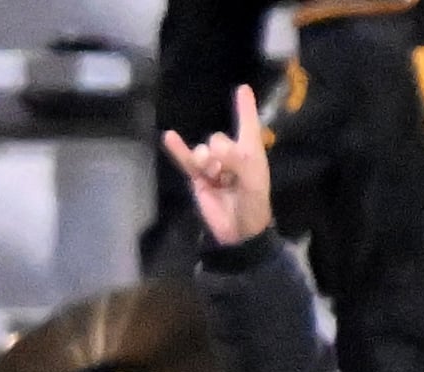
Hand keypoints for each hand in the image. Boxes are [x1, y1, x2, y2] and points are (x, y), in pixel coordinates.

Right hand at [161, 84, 272, 247]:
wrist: (239, 230)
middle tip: (226, 173)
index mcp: (251, 151)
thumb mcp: (253, 180)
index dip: (245, 107)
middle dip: (220, 152)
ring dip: (205, 161)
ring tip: (212, 175)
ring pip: (203, 150)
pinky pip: (186, 161)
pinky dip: (178, 149)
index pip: (248, 124)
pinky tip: (169, 136)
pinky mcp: (198, 179)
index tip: (242, 89)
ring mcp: (213, 166)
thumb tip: (211, 148)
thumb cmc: (254, 203)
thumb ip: (236, 160)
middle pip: (218, 138)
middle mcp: (232, 154)